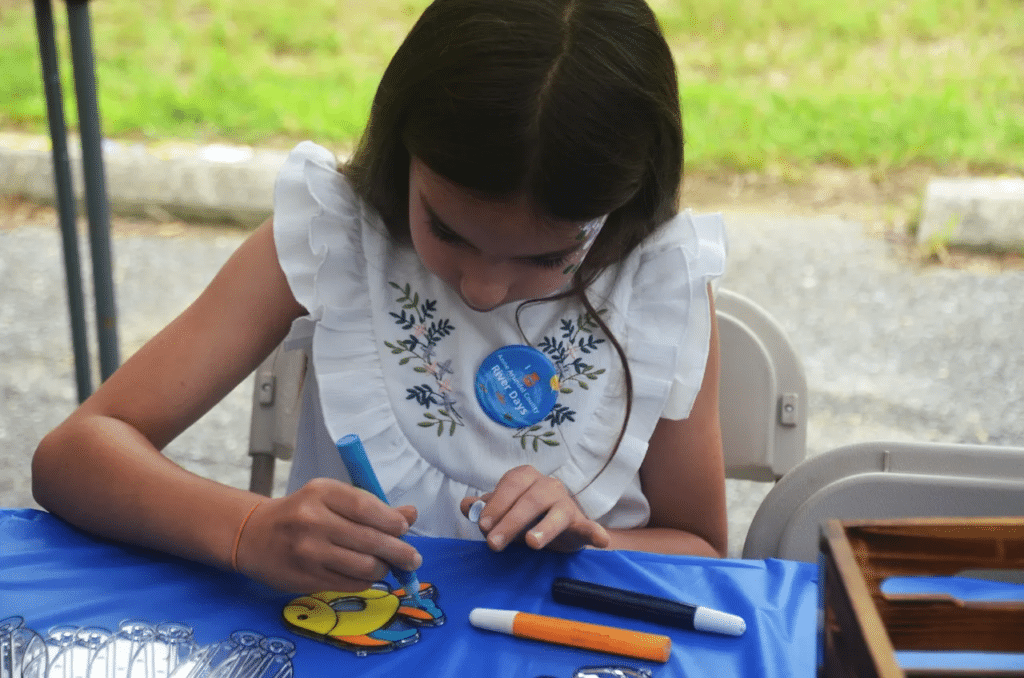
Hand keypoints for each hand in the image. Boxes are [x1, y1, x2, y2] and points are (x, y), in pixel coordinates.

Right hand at [233, 478, 420, 592]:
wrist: (254, 535)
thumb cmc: (301, 512)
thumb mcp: (331, 498)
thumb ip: (371, 506)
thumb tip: (411, 514)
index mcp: (322, 492)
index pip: (367, 508)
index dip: (392, 522)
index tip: (404, 529)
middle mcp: (313, 520)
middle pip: (371, 540)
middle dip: (399, 552)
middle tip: (413, 559)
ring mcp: (308, 552)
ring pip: (364, 566)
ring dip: (383, 569)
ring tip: (385, 566)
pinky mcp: (306, 578)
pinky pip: (350, 584)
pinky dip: (365, 581)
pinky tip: (366, 575)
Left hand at [460, 465, 609, 552]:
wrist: (556, 529)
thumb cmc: (522, 517)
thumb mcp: (500, 513)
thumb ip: (482, 510)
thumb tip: (466, 505)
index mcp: (526, 477)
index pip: (511, 485)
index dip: (496, 504)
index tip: (483, 525)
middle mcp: (548, 485)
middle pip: (530, 500)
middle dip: (510, 521)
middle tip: (493, 543)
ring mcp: (566, 504)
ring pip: (557, 513)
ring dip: (544, 528)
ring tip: (531, 543)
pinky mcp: (581, 523)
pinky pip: (589, 526)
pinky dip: (595, 532)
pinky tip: (600, 539)